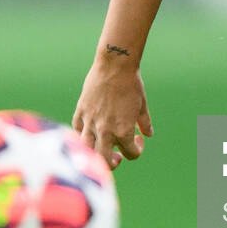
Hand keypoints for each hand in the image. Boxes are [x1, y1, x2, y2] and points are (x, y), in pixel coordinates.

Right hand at [73, 56, 153, 170]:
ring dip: (95, 153)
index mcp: (123, 130)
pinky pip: (78, 130)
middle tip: (117, 156)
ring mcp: (90, 122)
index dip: (137, 150)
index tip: (138, 139)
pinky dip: (84, 134)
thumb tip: (148, 134)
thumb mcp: (141, 105)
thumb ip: (144, 123)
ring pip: (87, 149)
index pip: (131, 154)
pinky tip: (91, 129)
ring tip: (100, 148)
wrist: (114, 64)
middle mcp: (105, 130)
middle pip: (105, 161)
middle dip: (112, 163)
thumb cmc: (131, 83)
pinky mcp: (81, 111)